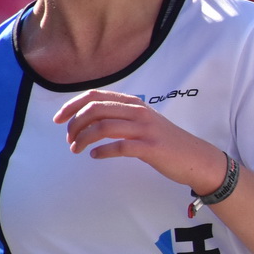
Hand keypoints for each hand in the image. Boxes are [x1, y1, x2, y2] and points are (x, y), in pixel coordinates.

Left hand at [53, 90, 227, 193]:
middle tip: (69, 140)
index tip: (59, 119)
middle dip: (75, 124)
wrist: (195, 157)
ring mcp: (145, 130)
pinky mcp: (151, 148)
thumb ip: (119, 116)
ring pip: (103, 127)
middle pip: (95, 110)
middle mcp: (138, 112)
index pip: (95, 96)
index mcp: (134, 103)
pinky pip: (119, 147)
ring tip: (77, 150)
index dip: (71, 106)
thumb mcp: (142, 122)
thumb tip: (87, 120)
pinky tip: (95, 156)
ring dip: (83, 139)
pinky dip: (102, 151)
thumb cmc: (165, 141)